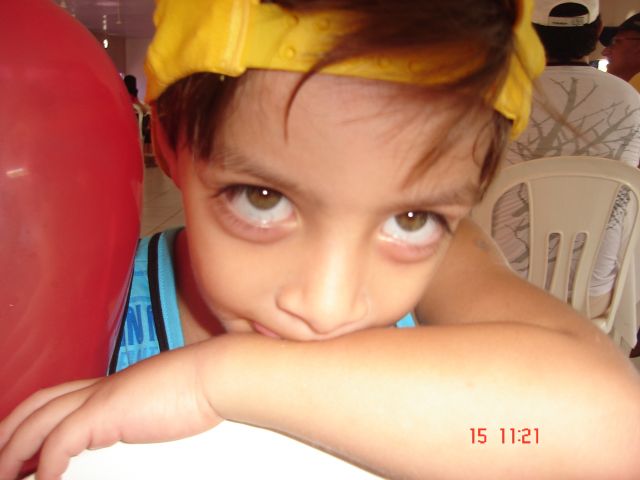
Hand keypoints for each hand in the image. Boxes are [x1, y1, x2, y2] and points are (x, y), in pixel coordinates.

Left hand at [0, 346, 220, 479]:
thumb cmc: (200, 390)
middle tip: (1, 462)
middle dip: (10, 430)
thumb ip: (143, 417)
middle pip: (38, 404)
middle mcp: (100, 388)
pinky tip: (46, 477)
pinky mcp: (108, 411)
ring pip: (40, 419)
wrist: (215, 374)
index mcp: (111, 387)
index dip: (31, 419)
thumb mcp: (162, 406)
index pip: (57, 398)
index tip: (22, 447)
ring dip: (15, 448)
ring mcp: (102, 397)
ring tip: (5, 474)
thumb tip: (143, 431)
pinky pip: (63, 438)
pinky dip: (49, 459)